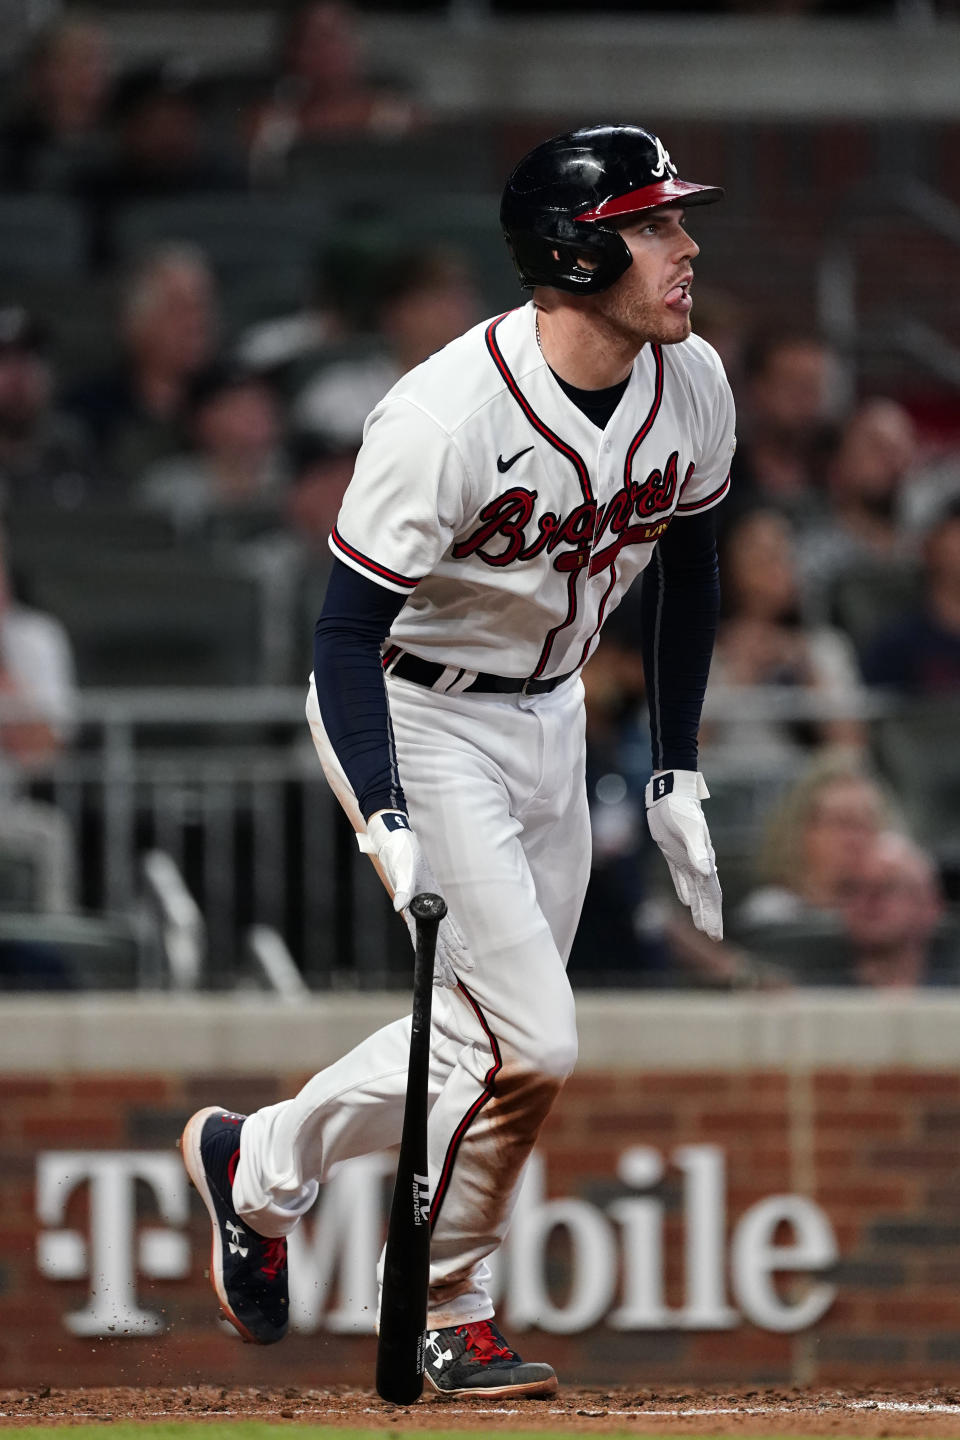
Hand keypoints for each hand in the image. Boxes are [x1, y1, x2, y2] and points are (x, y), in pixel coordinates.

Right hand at [358, 810, 471, 987]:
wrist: (397, 837)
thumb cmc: (399, 851)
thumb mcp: (402, 868)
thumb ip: (402, 887)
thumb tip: (399, 906)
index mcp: (412, 908)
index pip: (422, 941)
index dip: (431, 960)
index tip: (438, 978)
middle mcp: (419, 911)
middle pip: (433, 943)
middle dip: (443, 964)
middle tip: (451, 984)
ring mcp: (427, 904)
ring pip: (441, 935)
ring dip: (450, 953)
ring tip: (461, 971)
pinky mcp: (434, 895)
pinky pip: (446, 920)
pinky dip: (454, 933)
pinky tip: (461, 945)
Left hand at [644, 770, 722, 940]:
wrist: (670, 794)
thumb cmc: (680, 809)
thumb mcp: (688, 830)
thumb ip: (697, 851)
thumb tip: (705, 871)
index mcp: (704, 860)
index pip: (712, 893)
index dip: (713, 914)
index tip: (715, 934)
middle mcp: (698, 863)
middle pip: (707, 896)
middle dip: (710, 917)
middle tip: (714, 937)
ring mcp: (687, 859)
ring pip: (695, 890)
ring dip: (699, 908)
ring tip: (702, 926)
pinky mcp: (674, 854)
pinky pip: (681, 878)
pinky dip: (684, 890)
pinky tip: (686, 901)